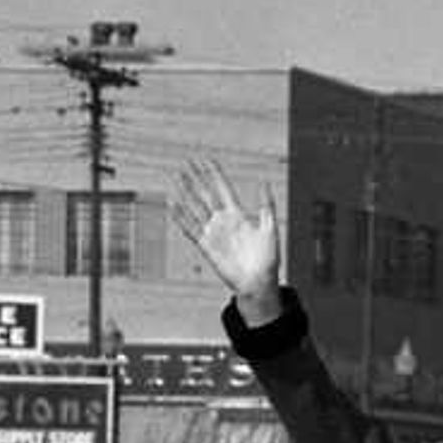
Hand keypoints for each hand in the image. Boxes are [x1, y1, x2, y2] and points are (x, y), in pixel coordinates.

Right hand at [169, 159, 286, 317]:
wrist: (258, 283)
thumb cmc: (268, 259)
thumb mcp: (270, 228)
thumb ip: (267, 205)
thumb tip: (265, 182)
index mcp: (238, 215)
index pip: (223, 188)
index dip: (214, 174)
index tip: (206, 160)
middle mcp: (223, 221)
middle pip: (206, 194)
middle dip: (196, 178)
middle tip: (186, 163)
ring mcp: (213, 232)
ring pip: (195, 207)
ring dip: (186, 192)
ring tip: (176, 178)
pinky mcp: (206, 245)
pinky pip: (190, 228)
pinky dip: (181, 217)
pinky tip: (173, 204)